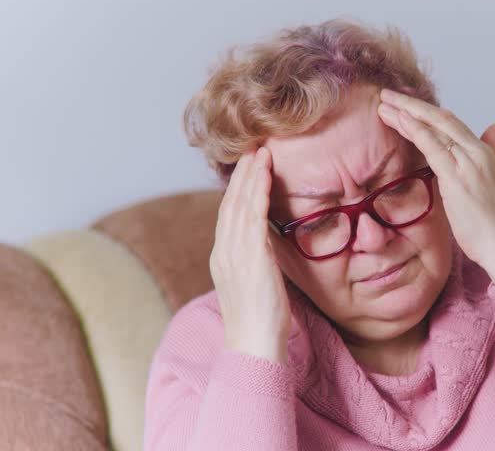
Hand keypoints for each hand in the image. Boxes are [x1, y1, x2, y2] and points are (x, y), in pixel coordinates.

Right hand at [210, 146, 290, 363]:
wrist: (255, 346)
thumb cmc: (262, 323)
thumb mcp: (257, 286)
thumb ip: (258, 264)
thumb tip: (269, 251)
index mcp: (224, 258)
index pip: (229, 215)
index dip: (238, 189)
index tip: (249, 167)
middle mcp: (224, 252)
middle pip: (231, 203)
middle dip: (242, 174)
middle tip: (252, 147)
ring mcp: (234, 253)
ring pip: (240, 204)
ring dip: (250, 175)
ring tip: (260, 151)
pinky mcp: (250, 256)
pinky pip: (253, 216)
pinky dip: (257, 192)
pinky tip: (265, 174)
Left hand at [376, 88, 494, 283]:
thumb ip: (492, 151)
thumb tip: (494, 128)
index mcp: (484, 152)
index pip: (450, 123)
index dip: (425, 111)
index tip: (403, 104)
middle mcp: (477, 152)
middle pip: (440, 118)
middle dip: (411, 104)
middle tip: (386, 94)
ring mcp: (468, 164)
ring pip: (434, 127)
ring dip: (406, 113)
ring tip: (383, 103)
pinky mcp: (458, 179)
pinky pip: (433, 147)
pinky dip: (416, 130)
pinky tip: (399, 119)